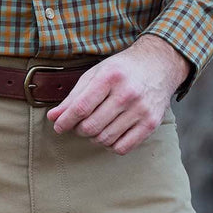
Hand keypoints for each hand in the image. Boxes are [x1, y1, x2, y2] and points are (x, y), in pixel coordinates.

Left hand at [45, 34, 189, 153]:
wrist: (159, 65)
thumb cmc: (122, 69)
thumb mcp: (96, 74)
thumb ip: (74, 96)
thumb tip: (53, 117)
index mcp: (110, 77)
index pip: (81, 107)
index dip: (65, 121)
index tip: (58, 126)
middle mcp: (127, 93)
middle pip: (91, 126)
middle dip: (78, 129)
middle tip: (78, 125)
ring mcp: (141, 109)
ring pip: (105, 139)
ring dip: (93, 138)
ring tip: (94, 127)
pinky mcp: (151, 123)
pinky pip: (123, 147)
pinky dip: (110, 146)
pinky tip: (109, 134)